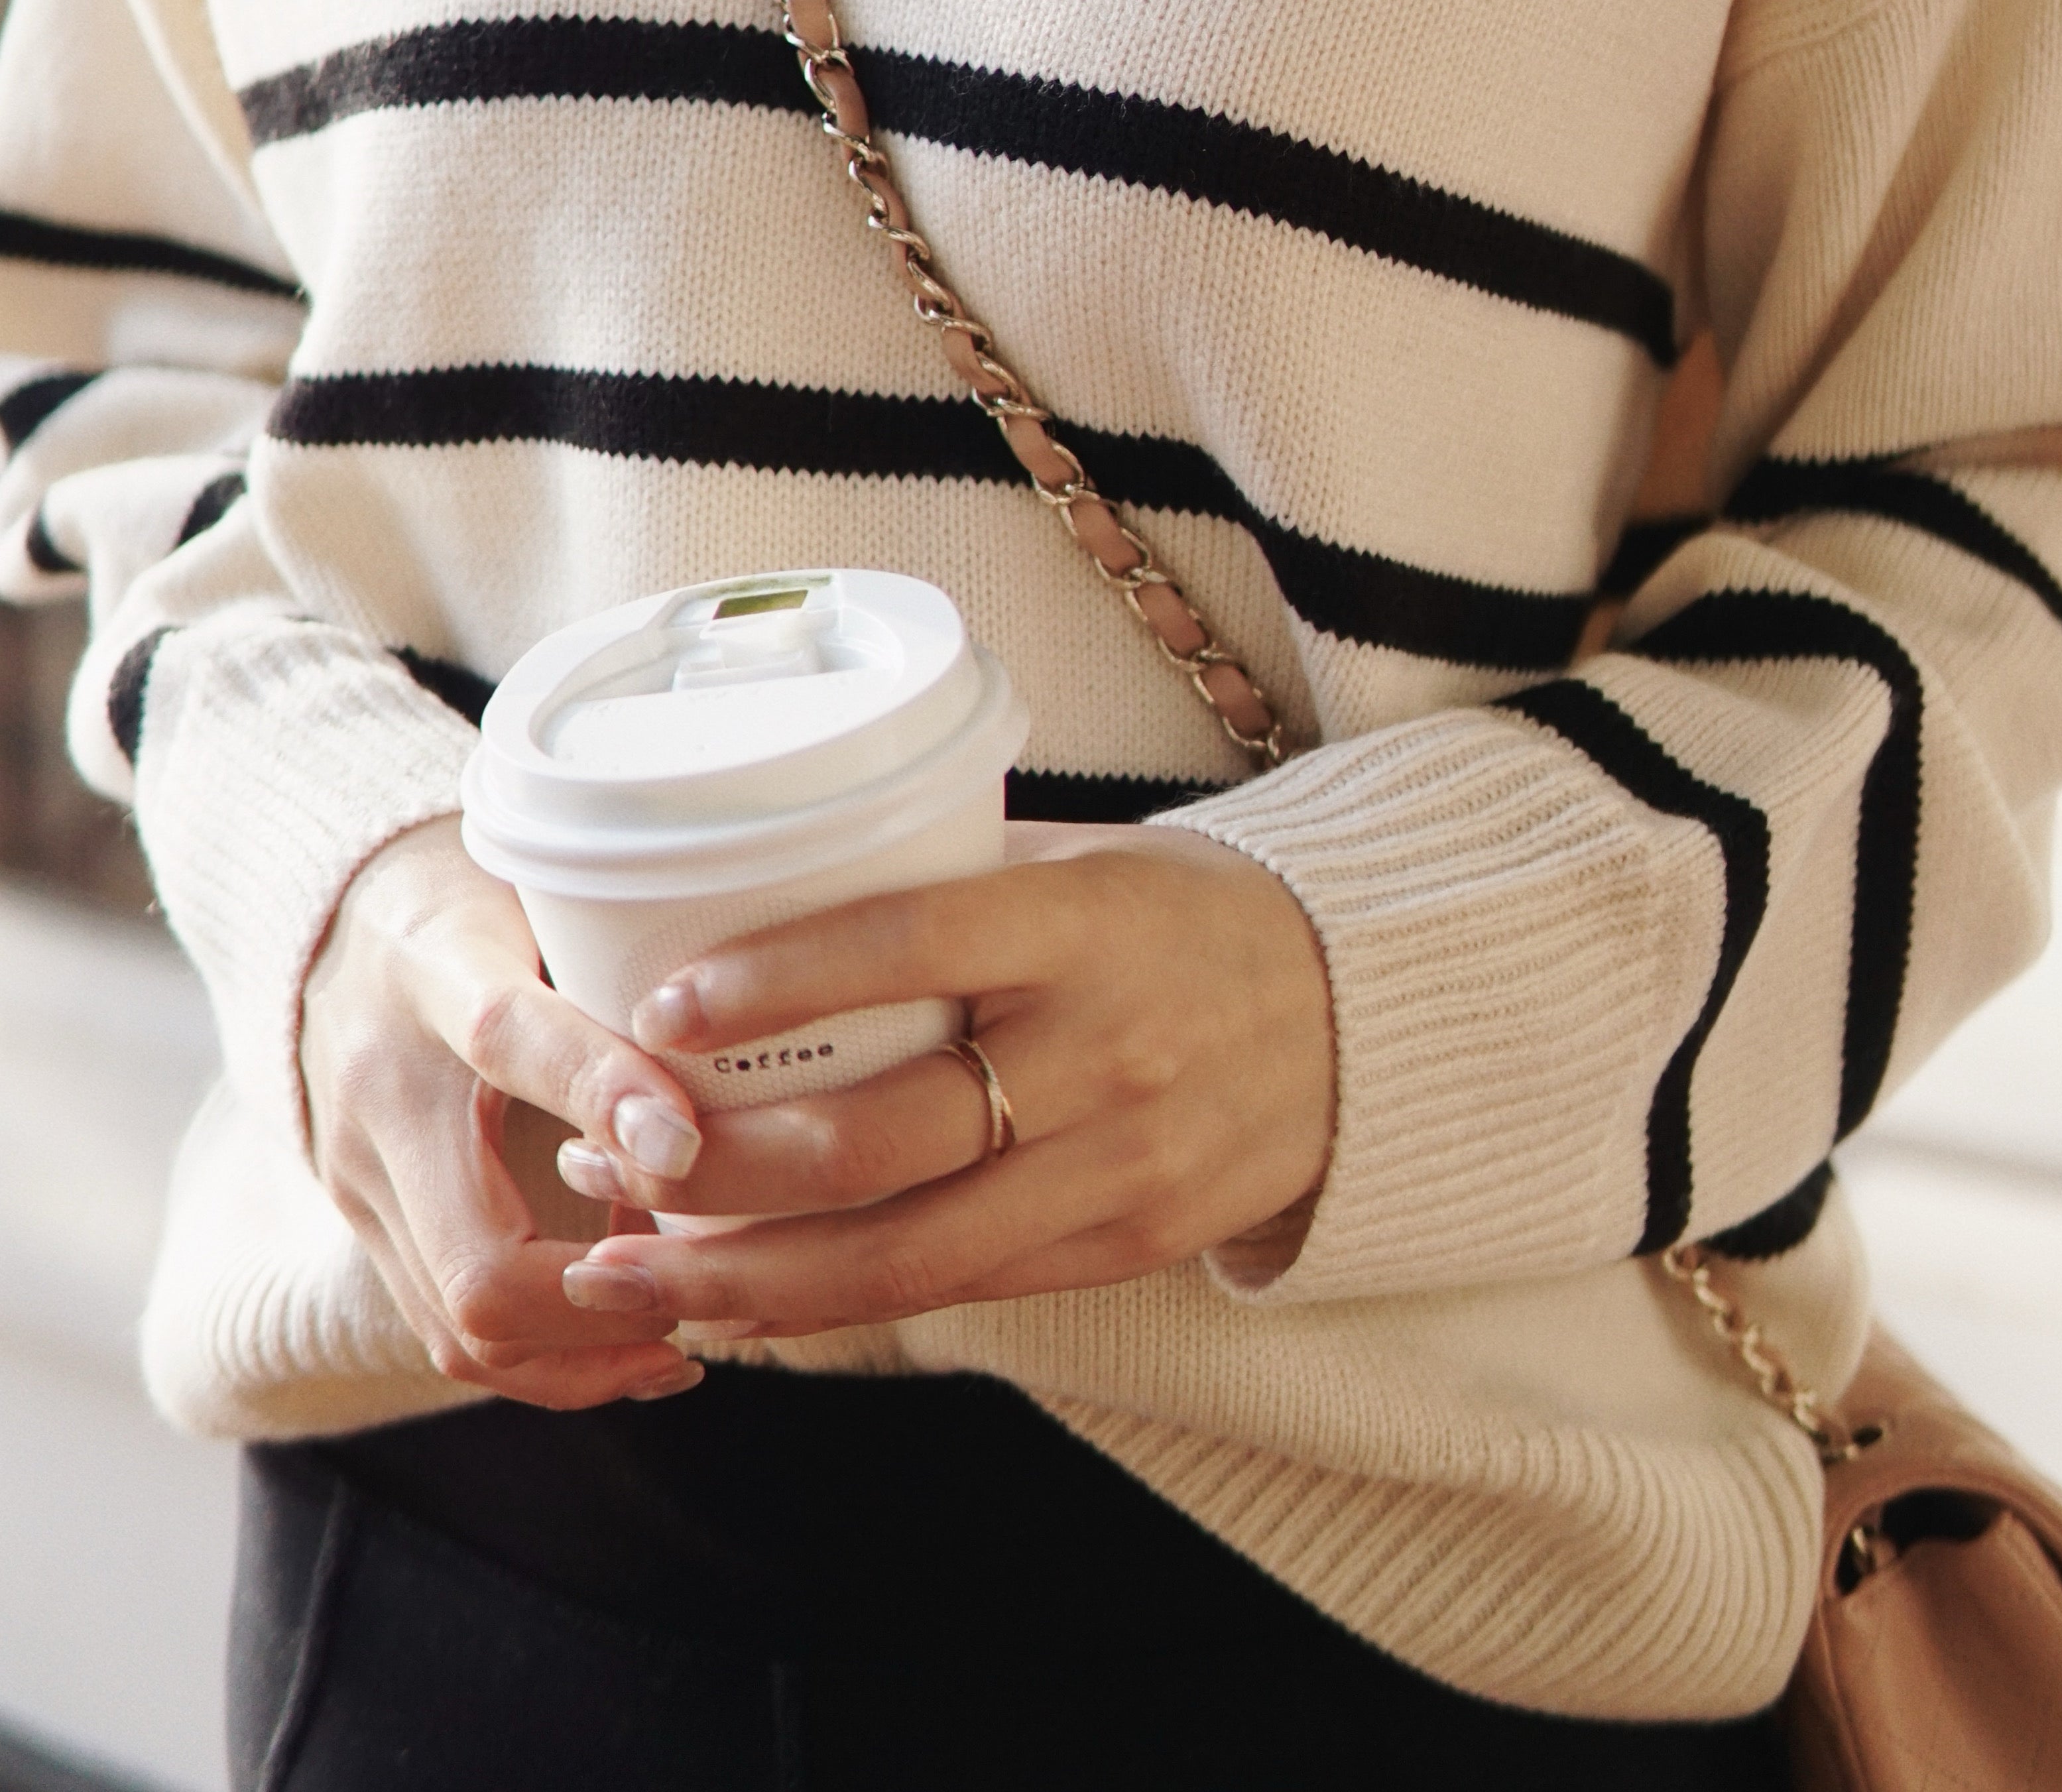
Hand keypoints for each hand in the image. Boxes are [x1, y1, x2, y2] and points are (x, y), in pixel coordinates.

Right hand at [300, 818, 714, 1406]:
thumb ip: (631, 936)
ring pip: (464, 1328)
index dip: (603, 1093)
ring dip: (587, 1353)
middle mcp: (382, 1096)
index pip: (510, 1038)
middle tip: (710, 1294)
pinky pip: (449, 1335)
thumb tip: (760, 1000)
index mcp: (433, 972)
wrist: (341, 931)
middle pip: (479, 1259)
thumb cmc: (488, 898)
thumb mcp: (549, 883)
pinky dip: (550, 1357)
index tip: (690, 1145)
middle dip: (608, 1304)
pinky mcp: (368, 1232)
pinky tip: (636, 1339)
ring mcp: (363, 1183)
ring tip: (685, 1339)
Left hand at [551, 824, 1334, 1335]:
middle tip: (601, 1158)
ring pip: (902, 1250)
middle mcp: (1103, 1051)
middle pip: (882, 1137)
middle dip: (718, 1165)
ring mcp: (1119, 1165)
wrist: (1349, 1015)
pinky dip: (831, 1306)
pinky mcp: (1124, 1245)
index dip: (780, 979)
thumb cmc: (1175, 917)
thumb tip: (752, 893)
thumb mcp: (1079, 866)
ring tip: (624, 1267)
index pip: (914, 942)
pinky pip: (956, 1290)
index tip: (660, 1004)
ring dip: (743, 1273)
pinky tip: (737, 1302)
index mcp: (1087, 926)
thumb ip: (944, 885)